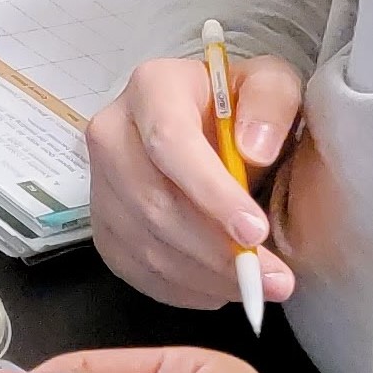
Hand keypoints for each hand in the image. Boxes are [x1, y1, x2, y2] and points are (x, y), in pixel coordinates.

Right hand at [88, 51, 302, 310]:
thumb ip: (270, 102)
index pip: (170, 143)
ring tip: (256, 286)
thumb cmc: (242, 106)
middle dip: (215, 250)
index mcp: (152, 88)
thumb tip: (253, 149)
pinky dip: (181, 289)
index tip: (255, 231)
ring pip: (144, 244)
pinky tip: (220, 288)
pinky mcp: (103, 226)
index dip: (211, 193)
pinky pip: (135, 269)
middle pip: (153, 202)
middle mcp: (112, 133)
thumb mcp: (272, 83)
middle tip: (270, 279)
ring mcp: (100, 184)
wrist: (210, 127)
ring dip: (204, 276)